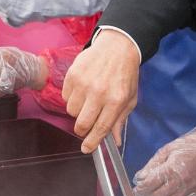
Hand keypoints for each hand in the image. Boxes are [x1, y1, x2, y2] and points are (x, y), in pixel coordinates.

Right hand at [62, 29, 140, 152]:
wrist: (117, 46)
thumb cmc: (125, 74)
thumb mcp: (130, 98)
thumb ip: (120, 120)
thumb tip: (115, 141)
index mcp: (116, 101)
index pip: (100, 128)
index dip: (92, 142)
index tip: (86, 149)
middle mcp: (99, 93)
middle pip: (81, 123)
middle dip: (82, 129)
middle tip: (86, 124)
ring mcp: (84, 83)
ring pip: (71, 111)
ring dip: (78, 110)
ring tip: (87, 99)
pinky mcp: (72, 75)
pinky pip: (65, 96)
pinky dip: (72, 97)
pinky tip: (82, 88)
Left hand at [133, 127, 195, 195]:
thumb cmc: (188, 146)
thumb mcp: (167, 150)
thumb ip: (153, 164)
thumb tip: (140, 177)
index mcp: (171, 168)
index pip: (151, 184)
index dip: (141, 189)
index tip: (136, 190)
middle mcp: (181, 181)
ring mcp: (191, 188)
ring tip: (157, 193)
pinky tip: (172, 192)